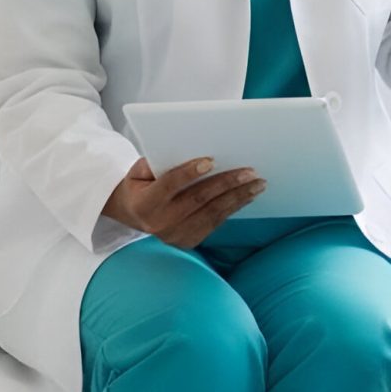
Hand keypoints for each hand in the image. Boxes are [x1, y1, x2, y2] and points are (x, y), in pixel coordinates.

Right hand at [102, 156, 263, 249]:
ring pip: (212, 213)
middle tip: (249, 171)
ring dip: (238, 197)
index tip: (211, 160)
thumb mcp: (139, 170)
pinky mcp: (188, 241)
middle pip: (199, 199)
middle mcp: (160, 223)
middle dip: (227, 183)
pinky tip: (247, 196)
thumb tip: (187, 150)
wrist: (133, 214)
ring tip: (257, 184)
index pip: (169, 185)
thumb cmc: (141, 184)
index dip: (189, 173)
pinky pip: (215, 223)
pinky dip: (233, 208)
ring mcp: (175, 235)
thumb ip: (156, 162)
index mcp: (145, 203)